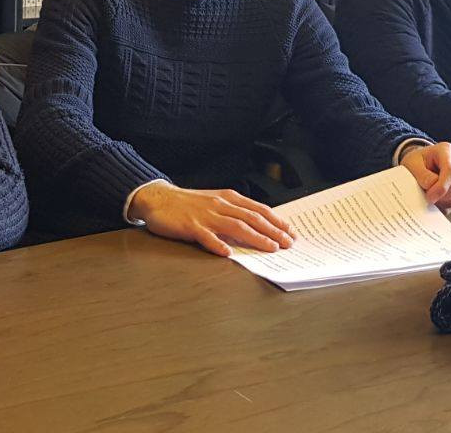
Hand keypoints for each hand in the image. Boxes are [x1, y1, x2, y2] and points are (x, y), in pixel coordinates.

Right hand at [125, 181, 293, 256]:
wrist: (159, 198)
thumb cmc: (188, 204)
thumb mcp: (215, 202)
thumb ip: (234, 212)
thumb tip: (257, 226)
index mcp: (228, 199)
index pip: (258, 210)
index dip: (277, 221)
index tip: (291, 232)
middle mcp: (221, 205)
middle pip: (252, 218)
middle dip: (273, 232)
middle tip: (288, 243)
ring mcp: (206, 216)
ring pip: (236, 227)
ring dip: (256, 238)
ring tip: (270, 248)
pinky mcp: (190, 226)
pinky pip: (206, 236)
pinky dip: (218, 244)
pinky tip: (228, 253)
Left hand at [399, 142, 450, 211]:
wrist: (416, 164)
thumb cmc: (415, 161)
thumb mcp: (411, 163)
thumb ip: (422, 174)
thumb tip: (431, 187)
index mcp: (445, 151)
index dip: (441, 187)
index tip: (429, 197)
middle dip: (445, 195)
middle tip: (428, 198)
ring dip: (441, 201)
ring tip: (426, 196)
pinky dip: (441, 205)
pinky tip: (431, 200)